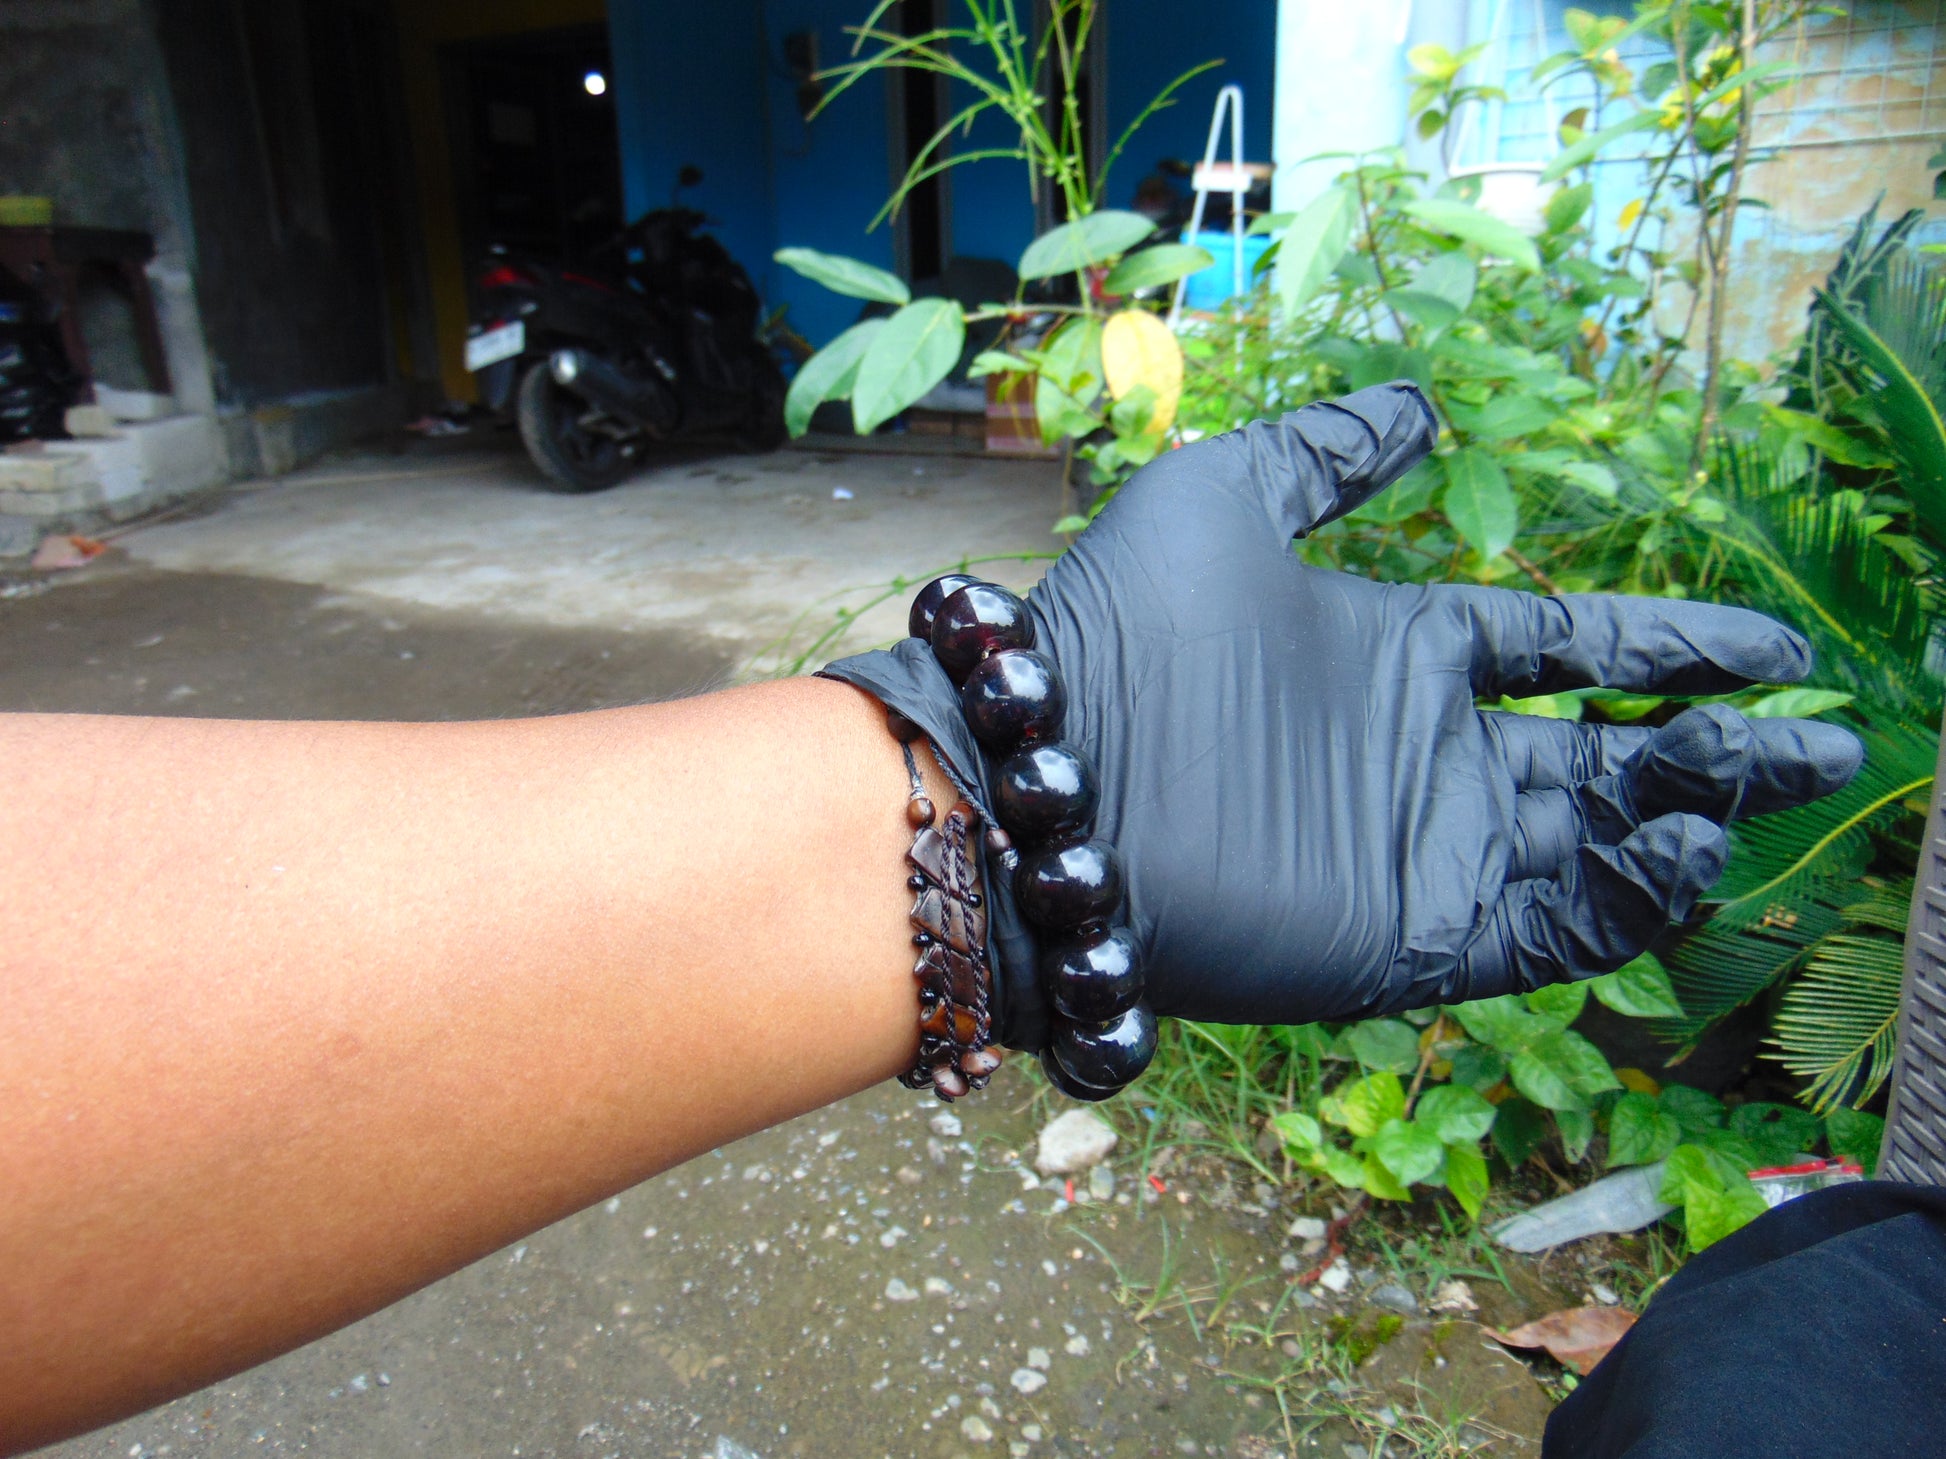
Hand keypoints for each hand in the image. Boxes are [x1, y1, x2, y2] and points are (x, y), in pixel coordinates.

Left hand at [824, 383, 1861, 1047]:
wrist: (1045, 778)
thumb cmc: (1123, 632)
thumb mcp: (1229, 497)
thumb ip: (1330, 452)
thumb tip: (1422, 406)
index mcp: (1399, 652)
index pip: (1564, 651)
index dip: (1670, 648)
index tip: (1772, 649)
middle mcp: (1423, 753)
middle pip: (1606, 753)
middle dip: (1715, 746)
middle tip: (1824, 738)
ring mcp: (1421, 847)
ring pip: (1595, 842)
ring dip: (1688, 815)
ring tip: (1764, 778)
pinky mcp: (1411, 935)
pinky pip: (1552, 927)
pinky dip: (1630, 898)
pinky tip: (1685, 847)